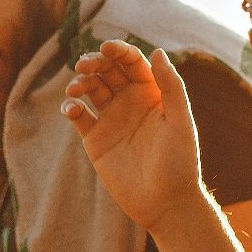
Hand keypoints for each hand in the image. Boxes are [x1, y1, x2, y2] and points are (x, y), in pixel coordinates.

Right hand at [62, 44, 205, 230]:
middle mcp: (130, 102)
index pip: (132, 62)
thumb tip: (158, 51)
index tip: (106, 48)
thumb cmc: (180, 163)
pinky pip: (78, 116)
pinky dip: (71, 107)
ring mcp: (111, 119)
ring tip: (75, 88)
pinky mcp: (95, 139)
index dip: (119, 50)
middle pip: (107, 70)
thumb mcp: (181, 122)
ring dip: (80, 82)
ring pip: (90, 89)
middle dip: (94, 62)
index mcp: (152, 93)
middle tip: (84, 65)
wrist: (165, 203)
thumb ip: (172, 87)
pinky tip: (72, 109)